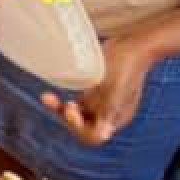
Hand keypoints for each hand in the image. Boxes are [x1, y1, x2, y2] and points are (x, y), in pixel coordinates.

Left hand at [42, 32, 161, 145]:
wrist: (133, 44)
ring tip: (47, 98)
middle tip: (52, 101)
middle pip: (82, 126)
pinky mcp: (95, 91)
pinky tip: (54, 92)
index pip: (93, 136)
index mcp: (115, 118)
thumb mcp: (117, 90)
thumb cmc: (126, 66)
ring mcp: (101, 103)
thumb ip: (108, 112)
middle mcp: (107, 114)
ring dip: (61, 109)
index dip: (78, 127)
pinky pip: (77, 102)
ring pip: (78, 114)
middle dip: (66, 117)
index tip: (71, 109)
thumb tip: (103, 136)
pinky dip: (65, 100)